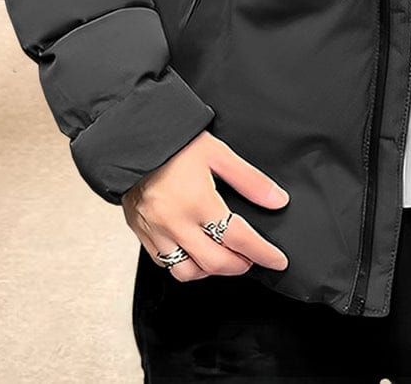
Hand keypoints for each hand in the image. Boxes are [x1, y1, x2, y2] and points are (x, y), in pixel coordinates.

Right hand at [122, 130, 289, 280]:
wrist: (133, 137)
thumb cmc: (175, 142)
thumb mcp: (218, 153)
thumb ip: (249, 180)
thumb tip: (277, 200)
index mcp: (198, 201)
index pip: (238, 238)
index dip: (263, 253)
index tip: (277, 260)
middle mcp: (175, 221)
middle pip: (215, 263)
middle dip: (240, 265)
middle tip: (253, 258)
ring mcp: (155, 230)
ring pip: (187, 272)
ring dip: (211, 270)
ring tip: (225, 257)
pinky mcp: (141, 232)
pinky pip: (164, 263)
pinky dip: (184, 265)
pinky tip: (195, 252)